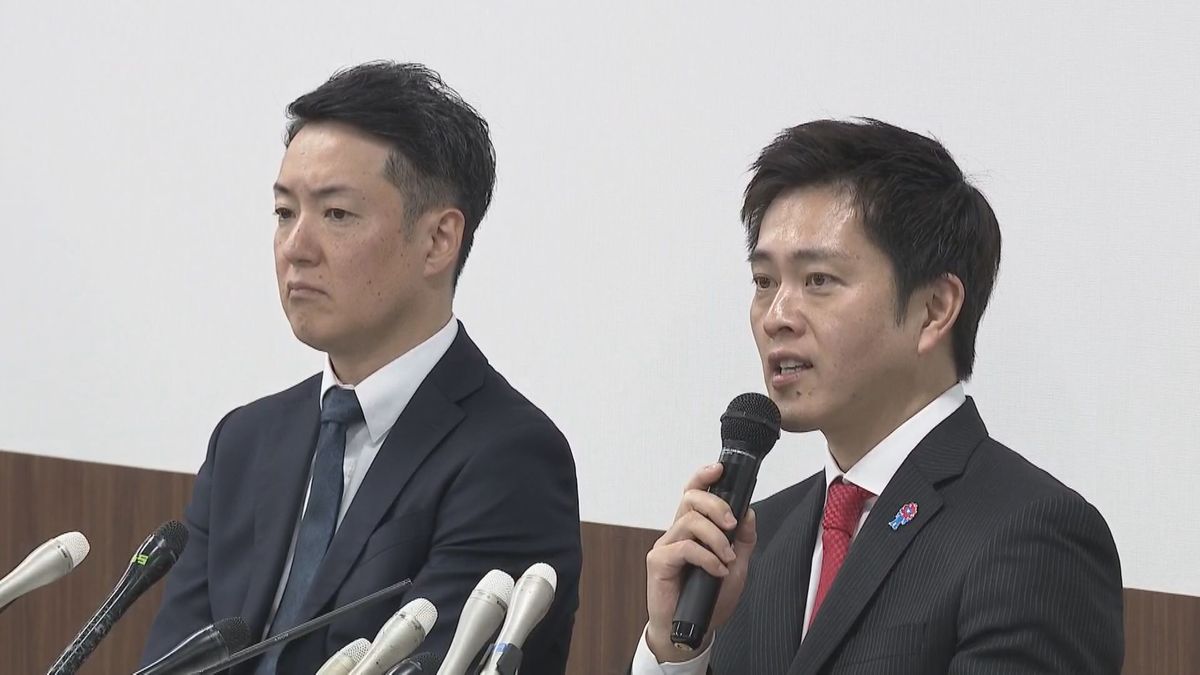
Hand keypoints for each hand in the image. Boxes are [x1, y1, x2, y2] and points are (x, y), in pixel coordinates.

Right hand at [644, 463, 756, 661]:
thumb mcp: (737, 566)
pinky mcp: (659, 562)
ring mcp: (666, 546)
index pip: (694, 493)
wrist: (691, 630)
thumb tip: (748, 512)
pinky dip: (707, 558)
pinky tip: (716, 571)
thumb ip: (742, 540)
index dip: (703, 477)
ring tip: (726, 558)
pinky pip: (685, 548)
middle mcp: (677, 532)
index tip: (719, 468)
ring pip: (690, 521)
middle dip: (717, 505)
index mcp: (693, 530)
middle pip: (691, 499)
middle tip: (731, 524)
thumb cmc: (709, 599)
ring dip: (716, 538)